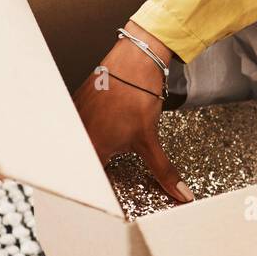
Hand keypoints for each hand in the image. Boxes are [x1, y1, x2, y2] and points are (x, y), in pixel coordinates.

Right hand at [74, 21, 193, 202]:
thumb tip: (181, 195)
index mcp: (91, 149)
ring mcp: (75, 118)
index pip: (91, 180)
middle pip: (85, 162)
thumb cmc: (136, 96)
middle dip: (98, 168)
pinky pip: (81, 126)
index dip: (101, 188)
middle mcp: (77, 135)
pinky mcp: (77, 104)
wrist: (132, 60)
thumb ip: (163, 172)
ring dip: (94, 148)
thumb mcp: (150, 140)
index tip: (110, 193)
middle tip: (111, 165)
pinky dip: (92, 130)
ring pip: (82, 143)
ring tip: (110, 141)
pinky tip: (106, 125)